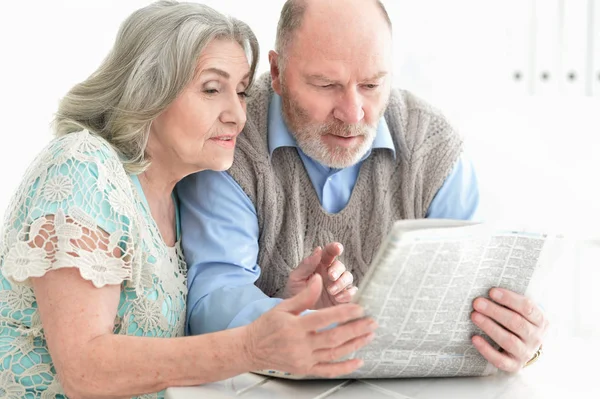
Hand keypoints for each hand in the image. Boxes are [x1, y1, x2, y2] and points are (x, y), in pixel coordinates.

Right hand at [244, 274, 376, 377]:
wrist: (251, 349)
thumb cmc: (266, 326)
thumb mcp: (282, 307)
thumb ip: (303, 295)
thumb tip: (318, 279)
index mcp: (295, 326)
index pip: (324, 318)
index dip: (343, 313)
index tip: (359, 308)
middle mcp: (300, 345)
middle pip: (334, 337)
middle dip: (356, 329)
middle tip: (372, 322)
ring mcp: (303, 359)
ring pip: (334, 353)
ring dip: (355, 344)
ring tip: (369, 336)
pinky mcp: (305, 369)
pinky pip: (328, 370)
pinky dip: (345, 367)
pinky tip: (358, 361)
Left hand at [284, 243, 357, 308]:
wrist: (296, 313)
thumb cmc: (295, 292)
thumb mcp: (296, 278)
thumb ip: (306, 264)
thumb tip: (318, 249)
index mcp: (320, 265)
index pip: (329, 253)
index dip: (334, 248)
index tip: (337, 248)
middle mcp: (331, 273)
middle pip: (340, 266)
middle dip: (337, 270)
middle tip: (331, 277)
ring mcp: (338, 285)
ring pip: (348, 277)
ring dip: (341, 283)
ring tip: (331, 291)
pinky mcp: (343, 297)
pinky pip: (352, 292)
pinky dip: (348, 294)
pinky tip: (338, 298)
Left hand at [471, 288, 548, 372]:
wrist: (526, 349)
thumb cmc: (519, 323)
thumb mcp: (523, 312)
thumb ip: (512, 302)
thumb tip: (489, 291)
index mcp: (541, 321)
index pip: (527, 307)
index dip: (509, 298)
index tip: (491, 292)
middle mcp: (536, 338)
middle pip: (516, 323)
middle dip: (495, 311)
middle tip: (477, 302)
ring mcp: (526, 353)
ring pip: (508, 340)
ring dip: (490, 327)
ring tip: (474, 316)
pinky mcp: (514, 366)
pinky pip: (500, 360)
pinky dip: (486, 349)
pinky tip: (474, 338)